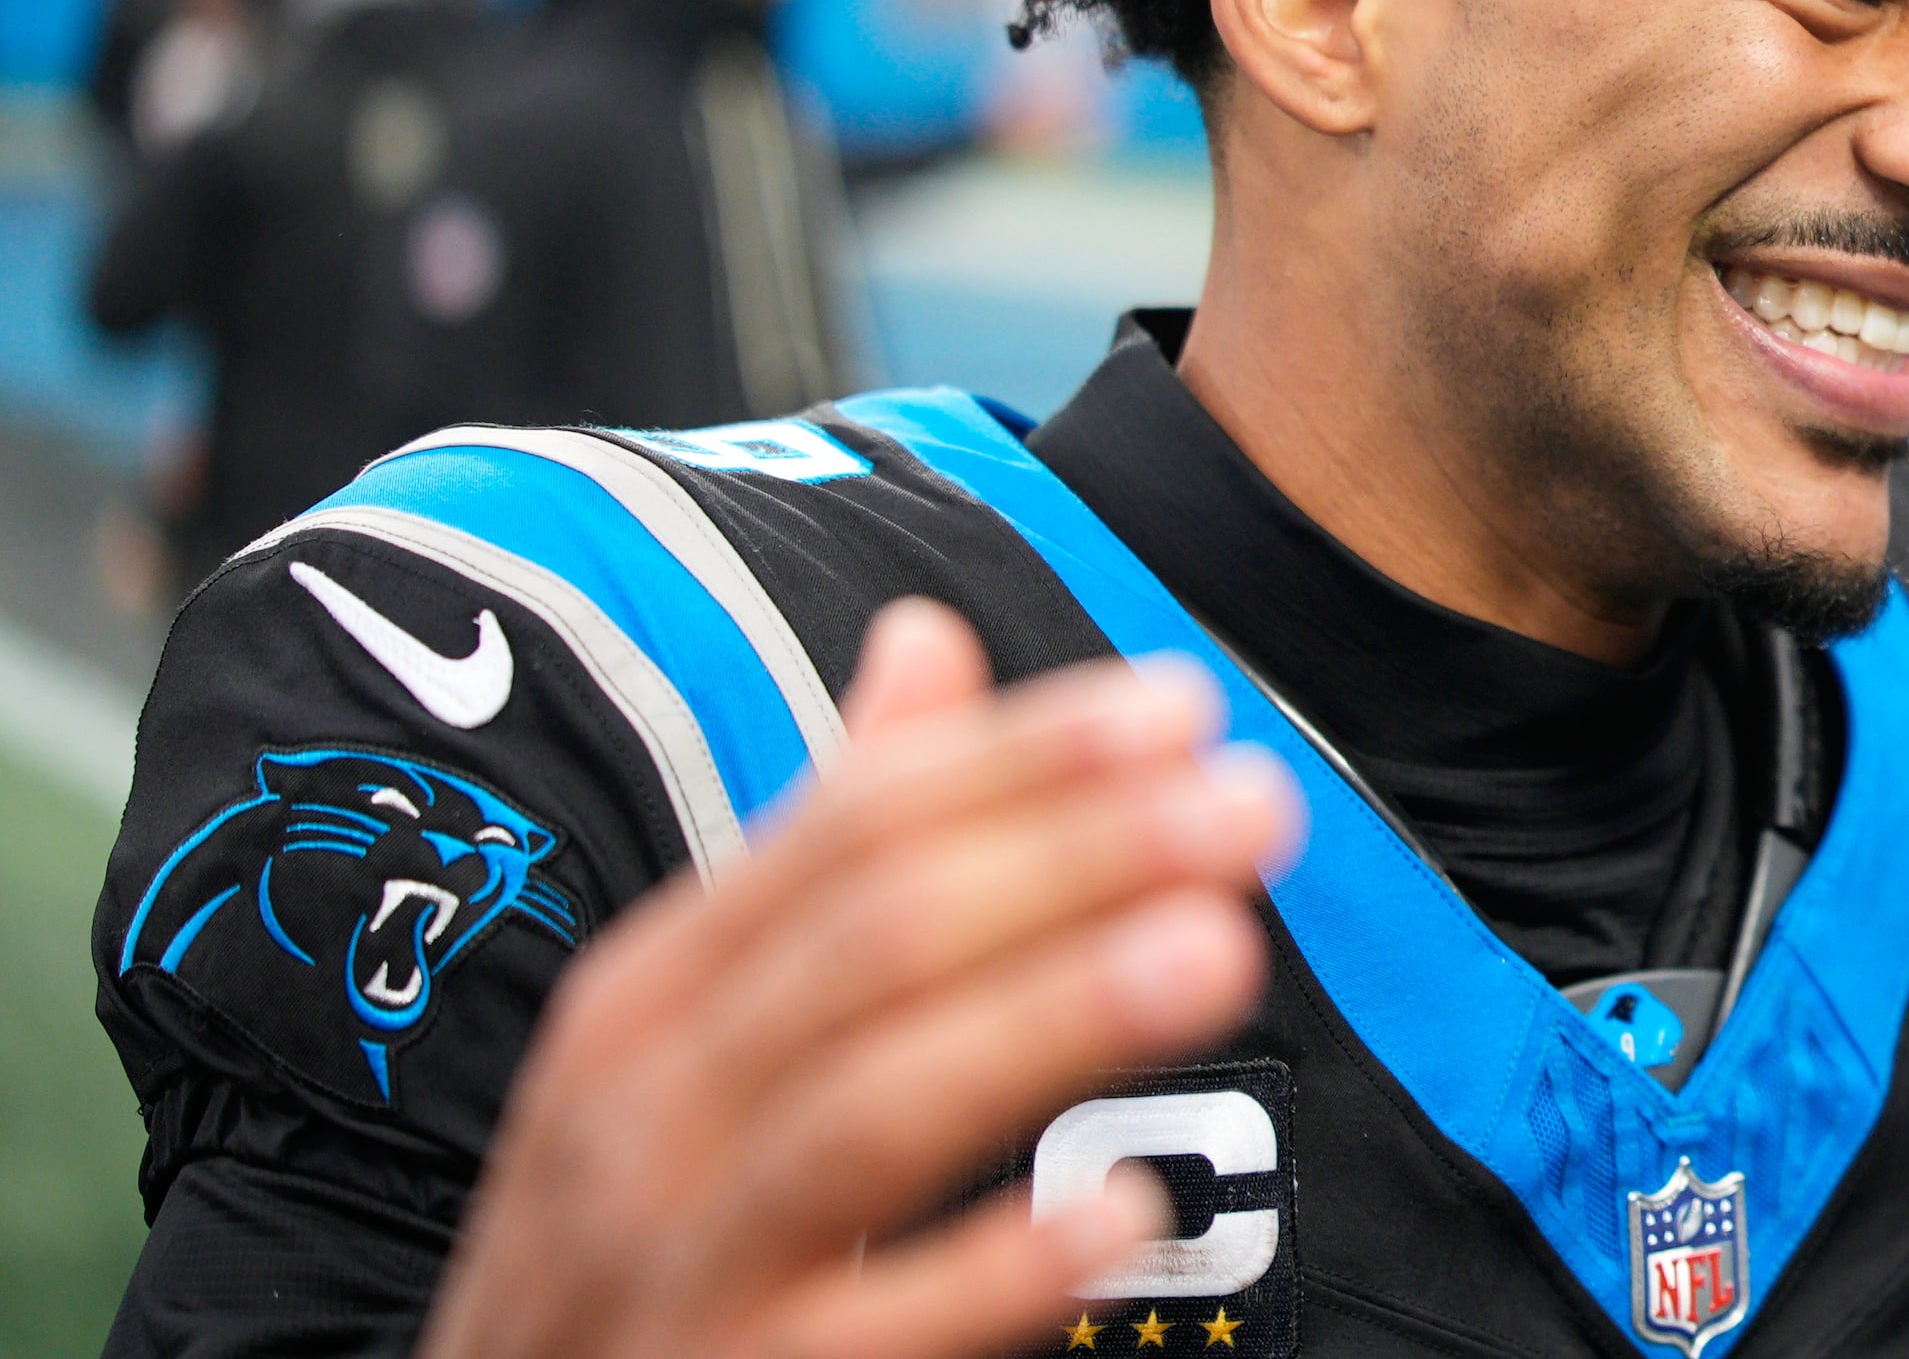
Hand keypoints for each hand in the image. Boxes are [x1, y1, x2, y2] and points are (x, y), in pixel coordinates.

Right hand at [415, 600, 1302, 1358]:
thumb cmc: (639, 1235)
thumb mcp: (692, 1035)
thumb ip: (828, 855)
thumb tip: (927, 638)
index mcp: (655, 996)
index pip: (850, 830)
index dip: (1025, 759)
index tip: (1186, 710)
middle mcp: (643, 1114)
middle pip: (871, 945)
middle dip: (1073, 857)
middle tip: (1250, 807)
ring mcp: (669, 1267)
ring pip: (866, 1116)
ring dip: (1048, 1019)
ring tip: (1214, 949)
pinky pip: (863, 1332)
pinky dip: (988, 1273)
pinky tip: (1115, 1217)